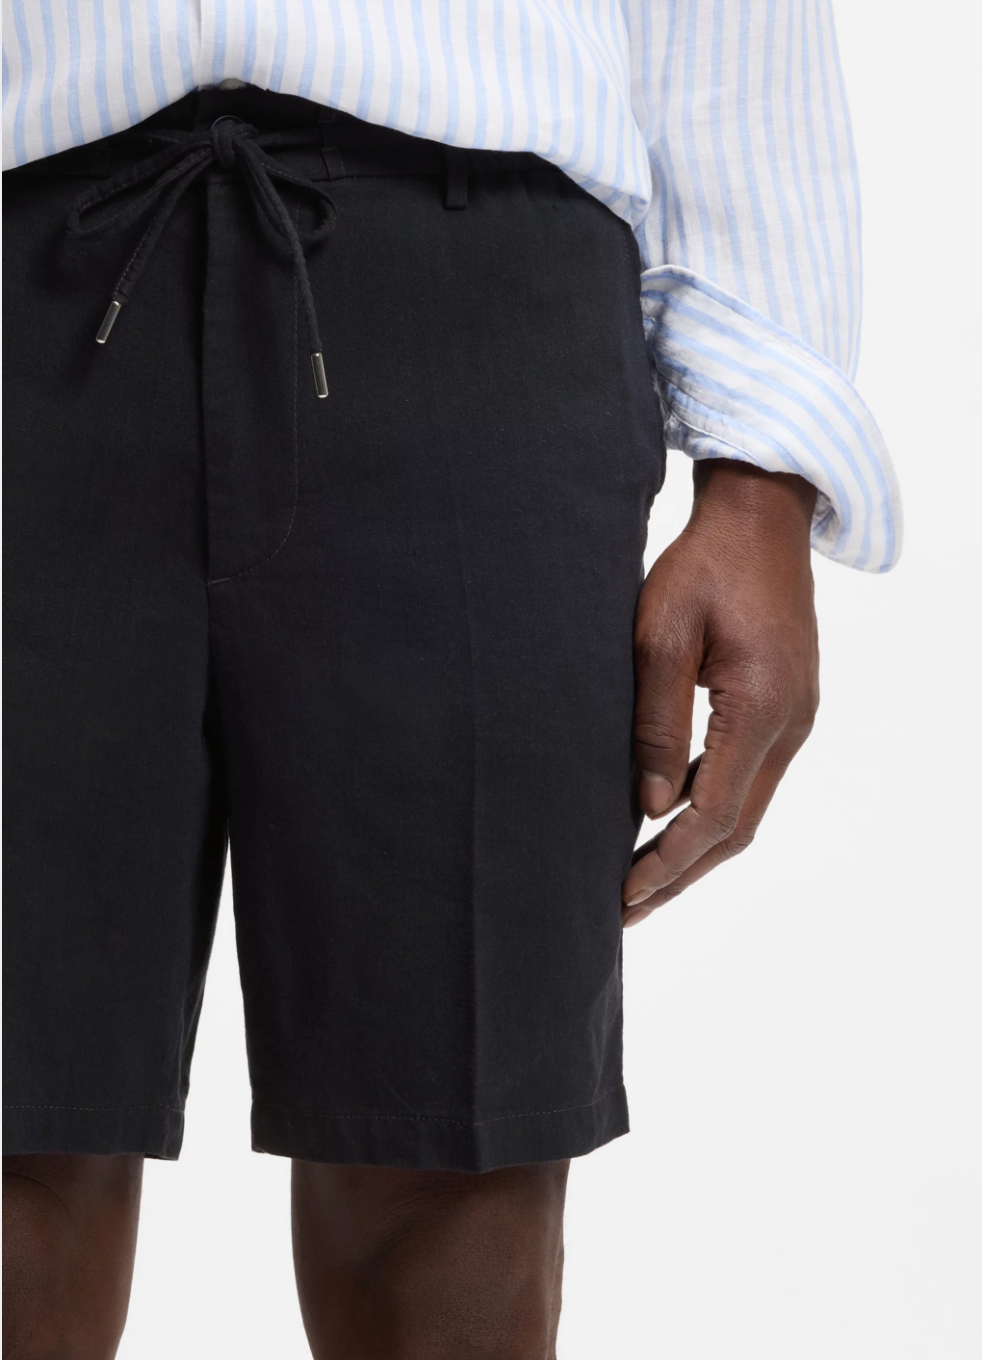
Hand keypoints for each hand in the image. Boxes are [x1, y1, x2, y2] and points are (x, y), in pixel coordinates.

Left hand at [622, 460, 819, 925]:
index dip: (668, 861)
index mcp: (762, 706)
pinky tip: (667, 821)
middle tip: (625, 910)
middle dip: (681, 874)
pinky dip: (709, 809)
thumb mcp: (661, 635)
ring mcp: (795, 716)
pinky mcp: (785, 706)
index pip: (716, 813)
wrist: (761, 516)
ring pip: (746, 807)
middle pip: (738, 827)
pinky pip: (748, 776)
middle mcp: (791, 723)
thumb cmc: (703, 564)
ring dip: (695, 848)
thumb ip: (656, 723)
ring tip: (640, 882)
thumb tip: (650, 808)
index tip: (623, 894)